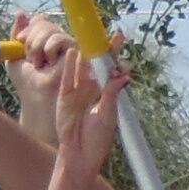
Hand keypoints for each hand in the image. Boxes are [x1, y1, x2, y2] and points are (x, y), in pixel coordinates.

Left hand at [5, 9, 73, 141]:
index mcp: (46, 40)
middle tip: (31, 59)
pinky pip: (60, 37)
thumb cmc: (27, 83)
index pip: (39, 21)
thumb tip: (21, 13)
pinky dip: (49, 48)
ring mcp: (69, 44)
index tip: (19, 42)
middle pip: (43, 22)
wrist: (36, 97)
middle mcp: (59, 40)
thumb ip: (17, 35)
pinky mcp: (78, 50)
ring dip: (38, 45)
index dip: (28, 29)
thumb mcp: (16, 56)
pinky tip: (49, 62)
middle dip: (31, 39)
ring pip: (50, 28)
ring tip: (39, 63)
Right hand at [49, 48, 120, 181]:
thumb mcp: (108, 114)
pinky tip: (74, 52)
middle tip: (111, 33)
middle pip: (97, 64)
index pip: (111, 69)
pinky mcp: (64, 97)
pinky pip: (67, 78)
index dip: (115, 54)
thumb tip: (124, 75)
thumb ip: (111, 93)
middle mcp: (91, 89)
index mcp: (105, 93)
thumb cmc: (97, 139)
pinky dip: (70, 66)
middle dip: (102, 48)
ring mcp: (77, 92)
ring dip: (87, 53)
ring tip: (91, 37)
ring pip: (82, 67)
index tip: (120, 38)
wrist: (80, 156)